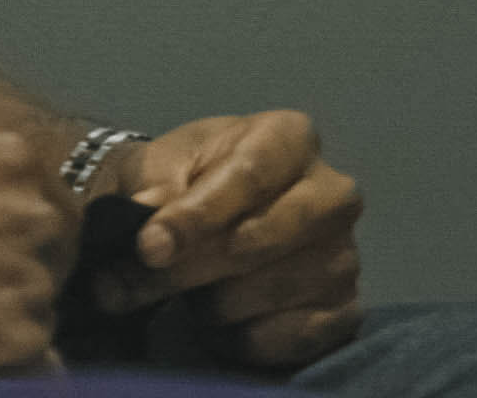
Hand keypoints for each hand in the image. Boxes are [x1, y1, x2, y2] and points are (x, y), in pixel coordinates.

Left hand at [89, 110, 363, 371]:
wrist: (207, 216)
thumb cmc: (188, 179)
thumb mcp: (162, 165)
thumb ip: (155, 188)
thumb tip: (148, 223)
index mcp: (290, 138)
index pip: (248, 177)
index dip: (196, 216)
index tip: (148, 247)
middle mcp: (333, 194)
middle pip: (258, 239)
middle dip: (189, 266)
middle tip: (130, 283)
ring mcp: (345, 255)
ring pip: (266, 292)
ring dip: (209, 303)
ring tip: (187, 290)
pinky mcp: (346, 309)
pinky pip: (290, 337)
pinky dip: (242, 338)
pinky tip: (220, 320)